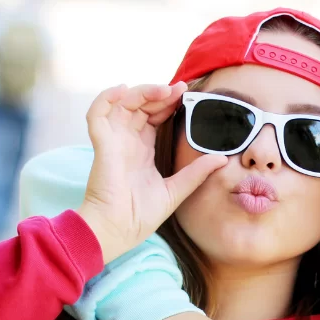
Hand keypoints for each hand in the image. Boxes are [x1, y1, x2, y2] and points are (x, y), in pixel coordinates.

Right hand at [78, 83, 227, 263]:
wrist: (120, 230)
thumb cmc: (141, 215)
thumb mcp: (177, 189)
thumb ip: (197, 172)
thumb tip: (223, 159)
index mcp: (141, 151)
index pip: (152, 117)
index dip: (167, 103)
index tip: (185, 94)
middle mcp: (126, 142)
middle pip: (140, 105)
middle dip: (159, 93)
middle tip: (180, 89)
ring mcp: (113, 142)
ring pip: (121, 103)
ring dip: (141, 91)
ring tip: (163, 90)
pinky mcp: (103, 145)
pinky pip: (97, 114)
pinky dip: (105, 98)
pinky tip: (123, 89)